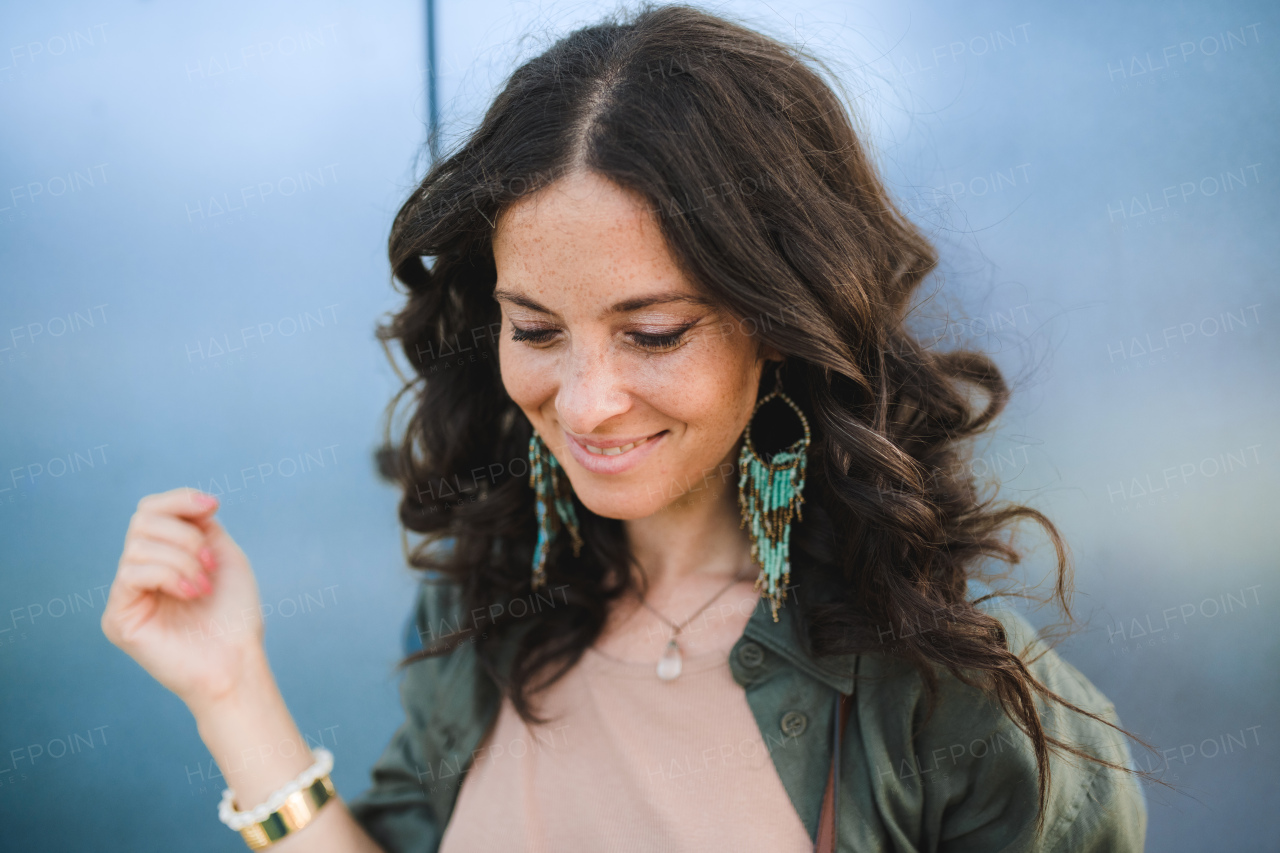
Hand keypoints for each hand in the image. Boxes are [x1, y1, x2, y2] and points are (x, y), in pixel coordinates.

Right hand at [102, 487, 267, 711]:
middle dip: (186, 534)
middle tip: (209, 564)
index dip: (179, 500)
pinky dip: (169, 575)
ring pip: (139, 545)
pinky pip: (132, 573)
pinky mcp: (117, 618)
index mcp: (161, 556)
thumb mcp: (222, 555)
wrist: (237, 660)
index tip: (213, 506)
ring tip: (203, 586)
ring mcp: (125, 595)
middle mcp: (138, 572)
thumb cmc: (234, 614)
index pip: (151, 510)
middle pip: (143, 520)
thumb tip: (184, 503)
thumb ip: (199, 526)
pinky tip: (191, 593)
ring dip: (183, 559)